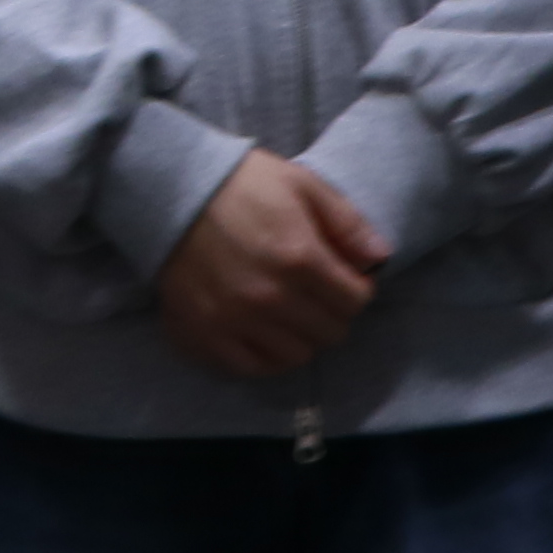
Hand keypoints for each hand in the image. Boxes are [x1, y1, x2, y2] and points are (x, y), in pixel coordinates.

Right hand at [156, 148, 387, 377]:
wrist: (171, 192)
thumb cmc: (242, 184)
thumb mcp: (302, 184)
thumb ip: (347, 223)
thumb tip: (381, 258)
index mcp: (299, 257)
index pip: (355, 301)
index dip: (357, 291)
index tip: (345, 280)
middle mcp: (270, 297)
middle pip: (329, 333)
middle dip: (332, 314)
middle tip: (317, 296)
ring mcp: (235, 321)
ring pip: (295, 356)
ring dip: (301, 337)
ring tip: (289, 314)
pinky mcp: (205, 336)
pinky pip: (251, 368)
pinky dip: (264, 356)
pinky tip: (261, 332)